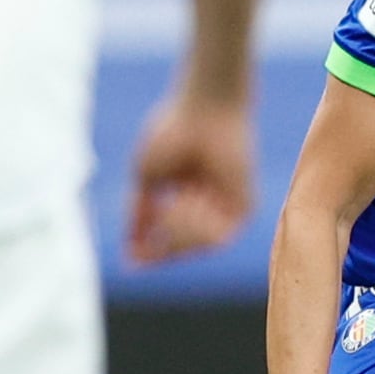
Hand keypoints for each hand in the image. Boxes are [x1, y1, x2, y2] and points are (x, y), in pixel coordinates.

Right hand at [127, 88, 257, 265]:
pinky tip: (192, 199)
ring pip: (198, 247)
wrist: (203, 109)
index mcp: (183, 198)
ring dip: (180, 230)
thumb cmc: (172, 133)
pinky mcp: (244, 208)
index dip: (150, 254)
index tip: (132, 264)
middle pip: (180, 249)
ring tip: (179, 198)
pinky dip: (197, 226)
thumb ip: (139, 217)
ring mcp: (226, 208)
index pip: (167, 241)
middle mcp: (207, 206)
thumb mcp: (146, 180)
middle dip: (165, 239)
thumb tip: (130, 254)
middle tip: (163, 209)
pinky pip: (217, 240)